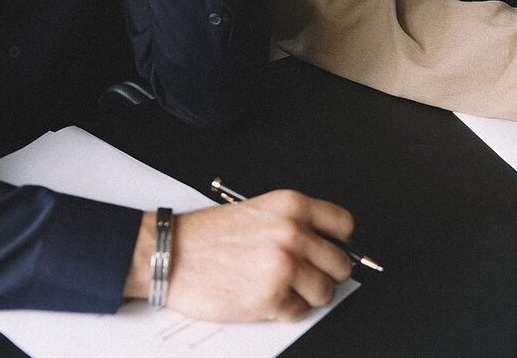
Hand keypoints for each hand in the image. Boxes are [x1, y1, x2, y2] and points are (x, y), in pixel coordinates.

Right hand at [123, 192, 354, 321]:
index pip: (344, 224)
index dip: (340, 242)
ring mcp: (285, 264)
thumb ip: (292, 223)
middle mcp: (293, 231)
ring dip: (307, 295)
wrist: (173, 253)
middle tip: (305, 275)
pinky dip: (286, 310)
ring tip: (283, 288)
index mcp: (291, 205)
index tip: (333, 250)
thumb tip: (322, 244)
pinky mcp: (273, 296)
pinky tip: (265, 298)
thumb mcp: (258, 211)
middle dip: (325, 274)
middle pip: (341, 264)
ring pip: (325, 291)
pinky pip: (299, 312)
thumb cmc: (208, 235)